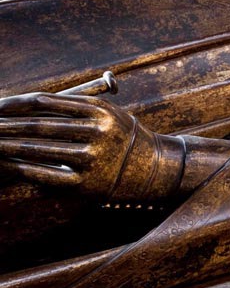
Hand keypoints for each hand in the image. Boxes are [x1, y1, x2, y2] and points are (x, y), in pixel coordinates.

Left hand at [0, 92, 182, 200]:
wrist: (156, 168)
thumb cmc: (125, 137)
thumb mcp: (110, 113)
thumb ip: (78, 106)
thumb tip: (32, 105)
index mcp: (100, 110)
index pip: (47, 103)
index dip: (16, 104)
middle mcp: (97, 132)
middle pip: (39, 126)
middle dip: (6, 125)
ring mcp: (92, 159)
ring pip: (40, 150)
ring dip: (9, 146)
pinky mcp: (87, 184)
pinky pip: (47, 175)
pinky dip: (24, 169)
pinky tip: (8, 164)